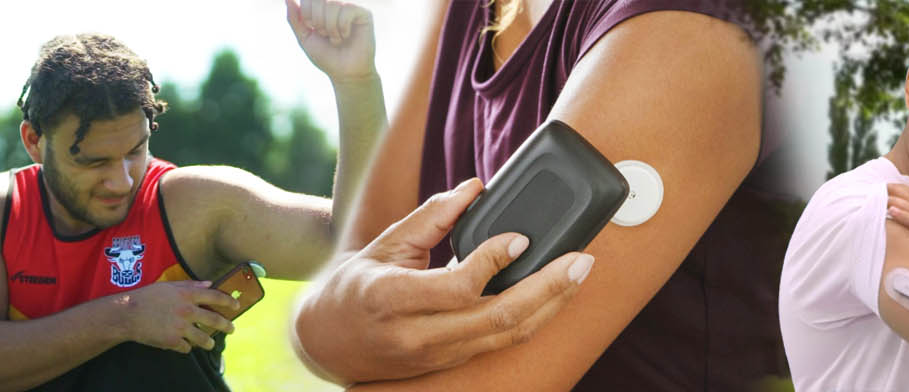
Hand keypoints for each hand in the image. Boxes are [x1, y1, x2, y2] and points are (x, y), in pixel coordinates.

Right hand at [104, 280, 239, 352]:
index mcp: (187, 295)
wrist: (127, 314)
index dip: (229, 302)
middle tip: (232, 329)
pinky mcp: (172, 341)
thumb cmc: (146, 297)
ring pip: (203, 339)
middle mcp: (187, 311)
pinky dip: (187, 347)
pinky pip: (186, 348)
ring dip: (208, 342)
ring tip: (210, 344)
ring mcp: (180, 327)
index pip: (215, 297)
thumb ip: (190, 285)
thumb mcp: (168, 286)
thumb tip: (209, 283)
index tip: (236, 306)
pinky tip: (185, 346)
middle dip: (226, 326)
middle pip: (214, 320)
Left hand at [285, 0, 376, 83]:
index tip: (314, 29)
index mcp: (321, 8)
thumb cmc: (326, 56)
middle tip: (325, 35)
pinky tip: (346, 36)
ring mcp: (351, 7)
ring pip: (333, 3)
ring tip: (336, 39)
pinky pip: (348, 9)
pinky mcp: (364, 13)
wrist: (345, 73)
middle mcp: (336, 4)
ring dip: (330, 27)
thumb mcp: (304, 37)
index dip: (307, 15)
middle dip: (318, 21)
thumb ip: (295, 18)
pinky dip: (343, 26)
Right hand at [292, 179, 594, 384]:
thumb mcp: (386, 243)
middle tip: (581, 259)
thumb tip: (475, 187)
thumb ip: (432, 215)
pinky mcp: (452, 362)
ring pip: (508, 336)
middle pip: (498, 318)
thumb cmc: (357, 285)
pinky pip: (503, 342)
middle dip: (548, 288)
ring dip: (552, 305)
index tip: (521, 237)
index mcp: (393, 299)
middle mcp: (417, 335)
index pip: (457, 286)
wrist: (328, 341)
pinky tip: (556, 292)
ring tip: (579, 273)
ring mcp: (438, 355)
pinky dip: (535, 316)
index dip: (495, 261)